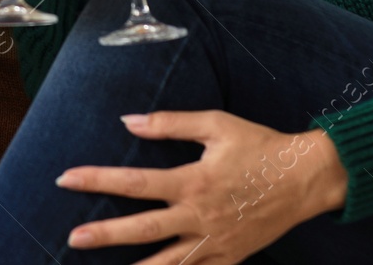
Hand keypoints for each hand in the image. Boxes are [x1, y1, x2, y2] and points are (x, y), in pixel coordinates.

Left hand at [55, 111, 347, 263]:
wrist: (306, 177)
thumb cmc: (259, 145)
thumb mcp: (214, 124)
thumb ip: (169, 124)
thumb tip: (127, 121)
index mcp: (192, 180)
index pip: (134, 182)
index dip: (97, 179)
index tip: (66, 178)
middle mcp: (199, 215)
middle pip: (143, 229)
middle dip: (104, 234)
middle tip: (72, 238)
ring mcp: (215, 241)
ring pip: (169, 262)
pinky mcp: (230, 256)